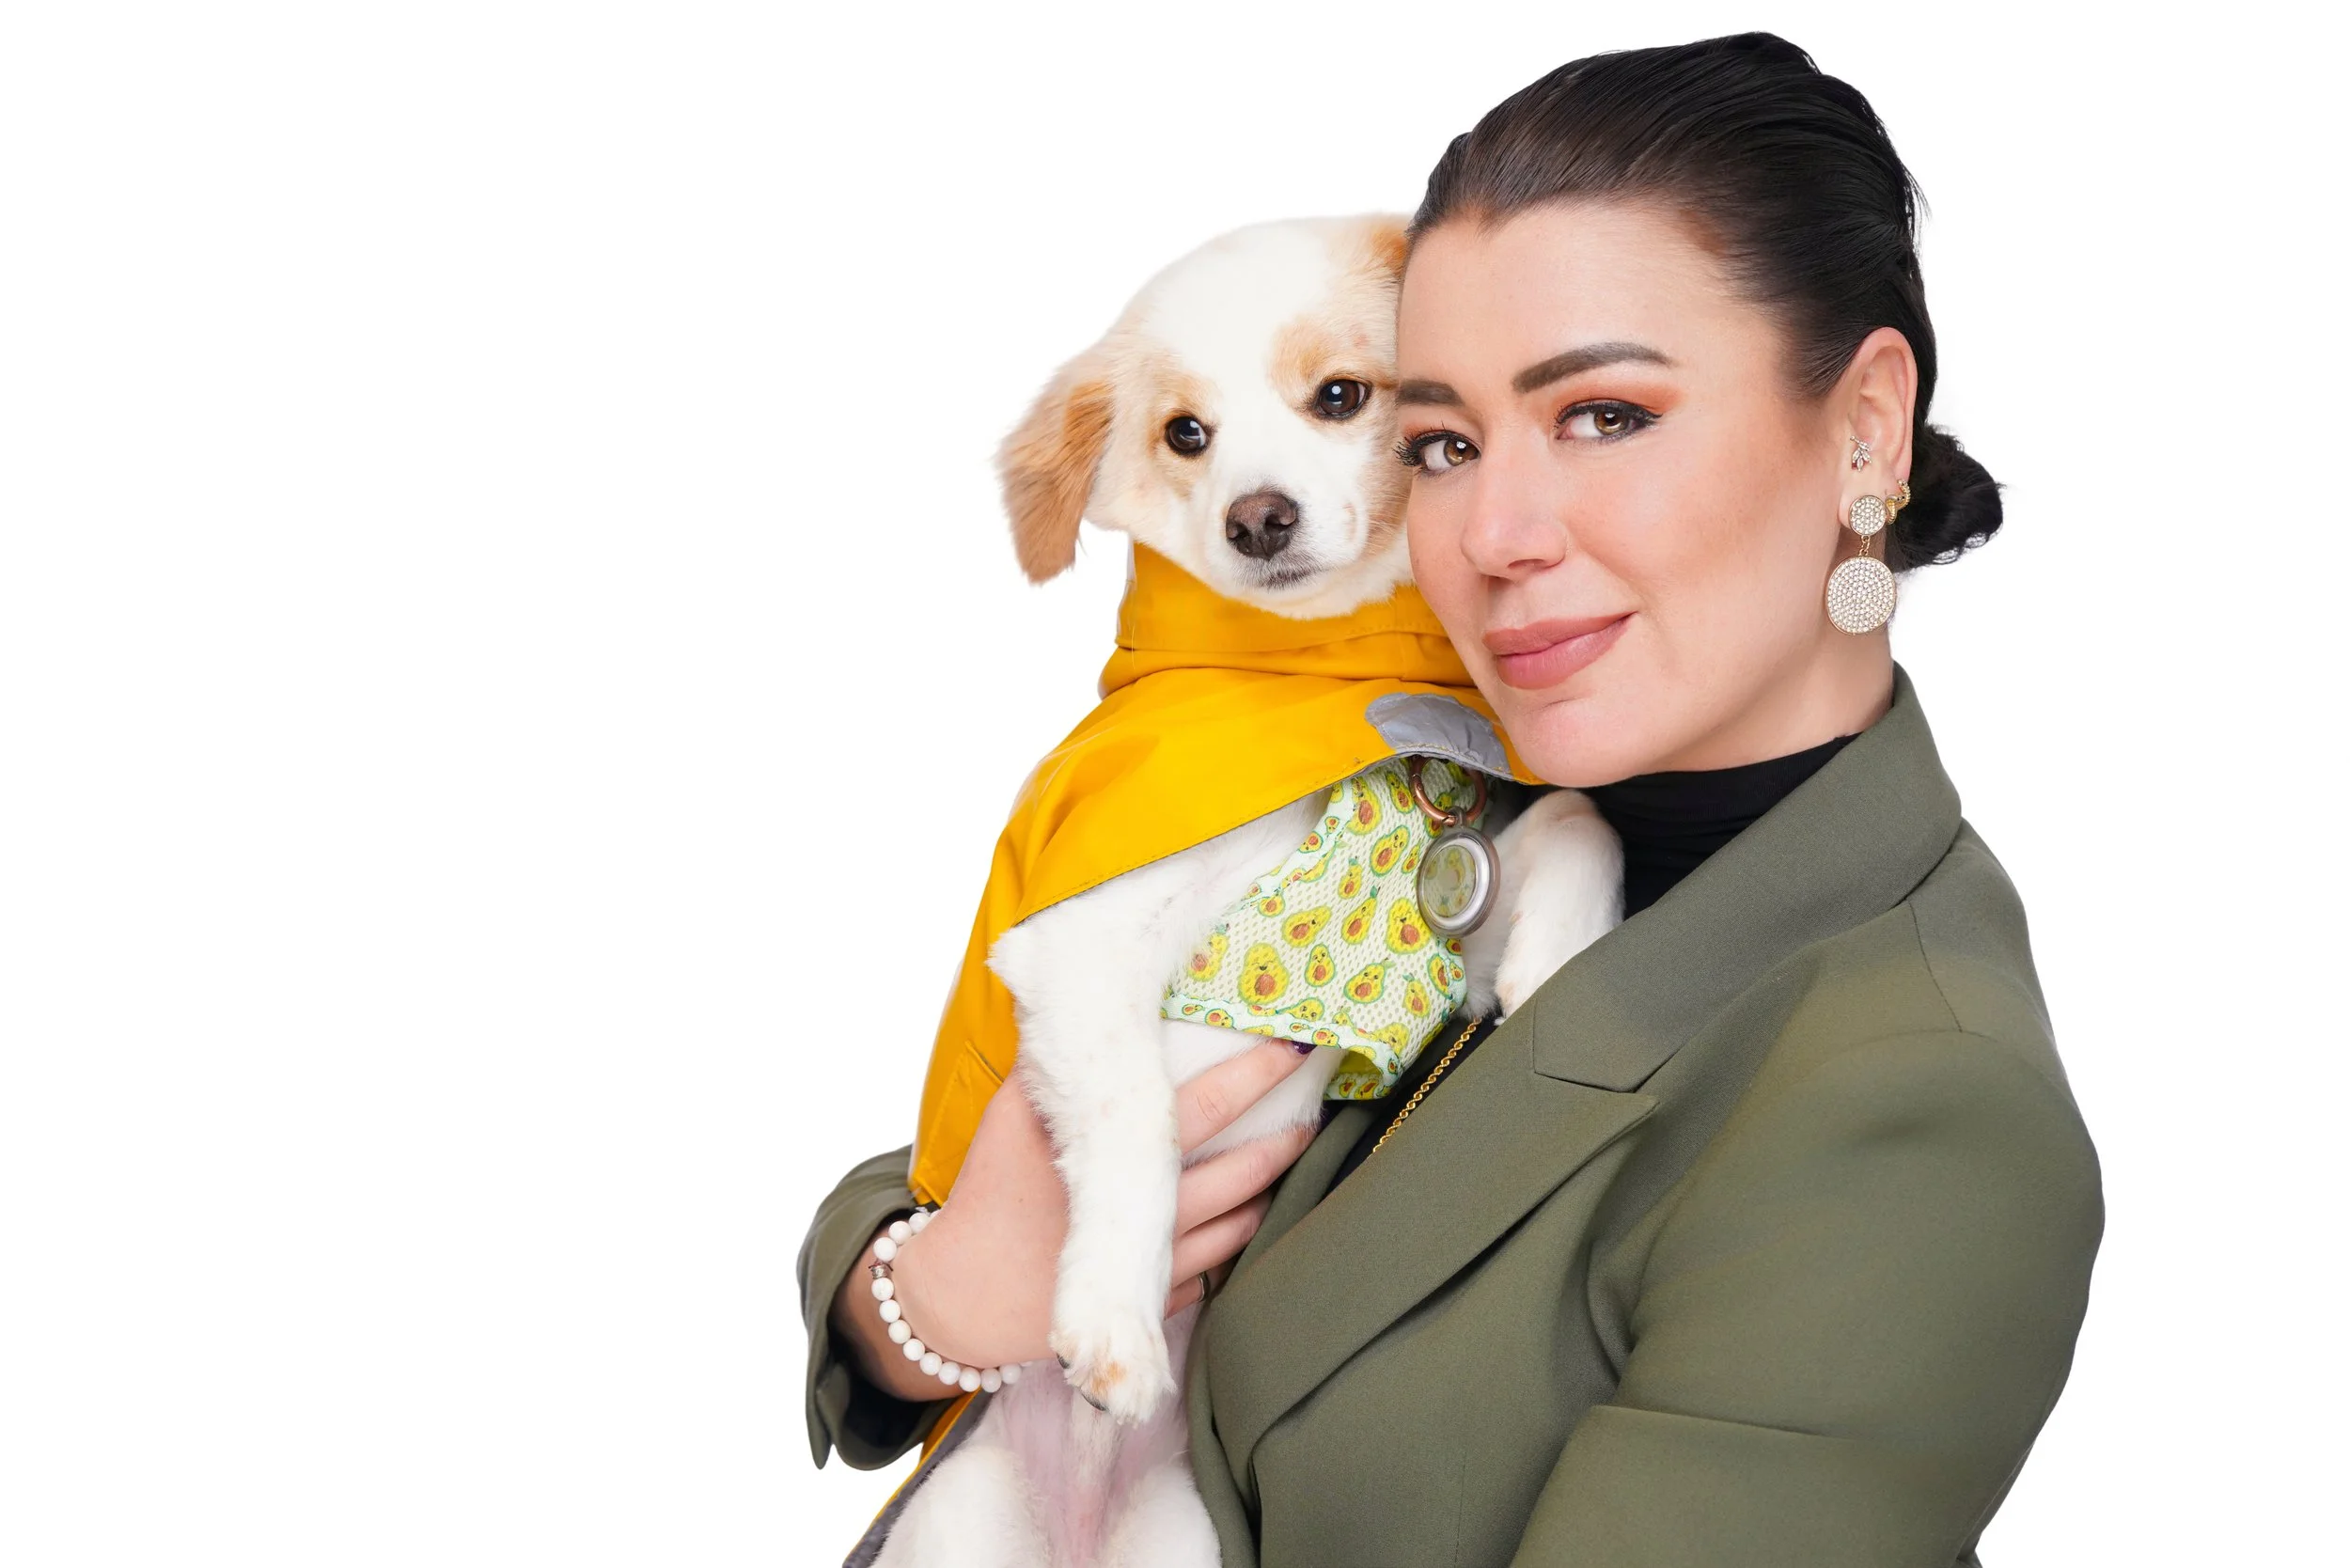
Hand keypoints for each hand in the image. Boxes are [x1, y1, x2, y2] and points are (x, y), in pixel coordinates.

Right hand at [831, 1042, 1319, 1401]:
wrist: (964, 1299)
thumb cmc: (988, 1195)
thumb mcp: (1008, 1116)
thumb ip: (1052, 1065)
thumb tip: (1090, 1011)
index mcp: (1113, 1157)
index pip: (1204, 1106)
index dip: (1255, 1074)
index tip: (1292, 1046)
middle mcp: (1148, 1213)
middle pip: (1244, 1168)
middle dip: (1288, 1133)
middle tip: (1319, 1101)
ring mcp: (1160, 1263)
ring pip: (1244, 1219)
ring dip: (1275, 1182)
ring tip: (1297, 1146)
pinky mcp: (1159, 1299)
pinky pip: (1223, 1262)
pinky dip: (1246, 1230)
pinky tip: (1258, 1204)